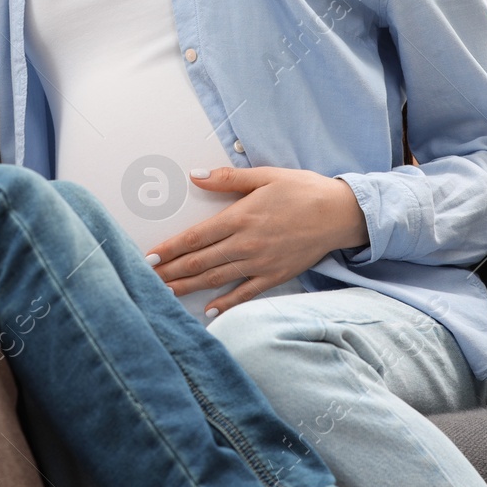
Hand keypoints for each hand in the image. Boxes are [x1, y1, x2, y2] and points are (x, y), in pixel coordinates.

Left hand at [147, 166, 369, 317]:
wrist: (340, 213)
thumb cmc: (302, 189)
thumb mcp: (264, 176)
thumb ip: (227, 179)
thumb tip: (194, 175)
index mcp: (241, 217)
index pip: (195, 237)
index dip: (170, 249)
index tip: (149, 258)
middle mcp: (247, 244)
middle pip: (200, 261)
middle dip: (171, 272)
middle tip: (146, 280)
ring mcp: (261, 263)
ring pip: (217, 278)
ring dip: (189, 287)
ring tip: (165, 293)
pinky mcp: (276, 275)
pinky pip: (246, 293)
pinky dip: (226, 303)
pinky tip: (209, 311)